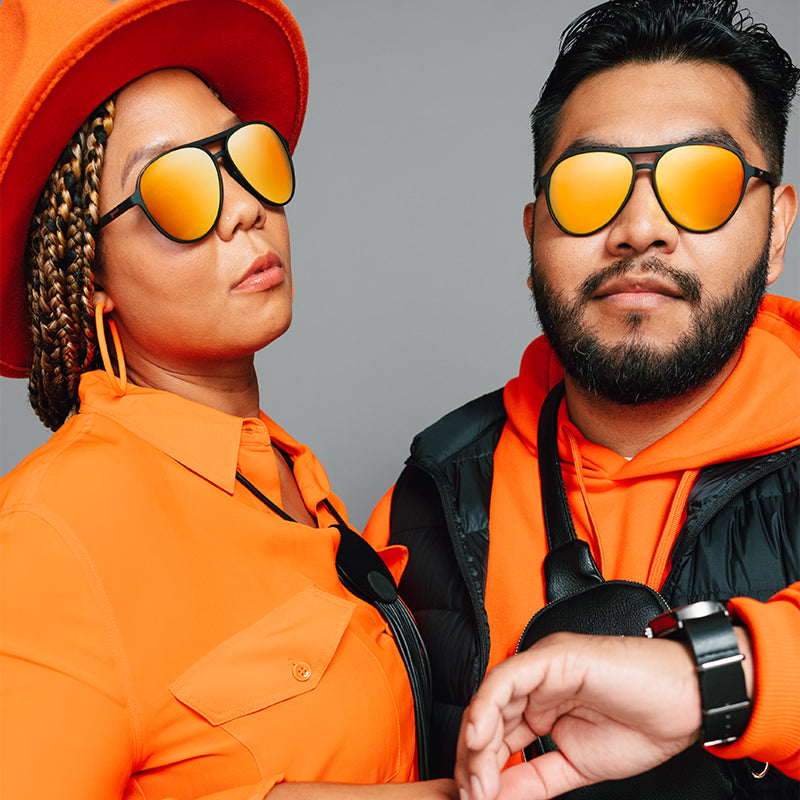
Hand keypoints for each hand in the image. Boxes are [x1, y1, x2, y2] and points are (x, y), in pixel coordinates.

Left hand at [455, 632, 703, 799]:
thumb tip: (500, 798)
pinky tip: (480, 737)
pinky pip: (508, 679)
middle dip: (473, 761)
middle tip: (472, 795)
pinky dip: (487, 707)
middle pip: (486, 720)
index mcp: (540, 704)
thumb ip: (537, 780)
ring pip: (490, 700)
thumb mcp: (577, 766)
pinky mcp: (551, 657)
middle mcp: (535, 684)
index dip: (481, 769)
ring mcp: (542, 668)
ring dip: (476, 743)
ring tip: (478, 780)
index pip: (496, 736)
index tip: (477, 799)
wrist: (686, 702)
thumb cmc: (643, 724)